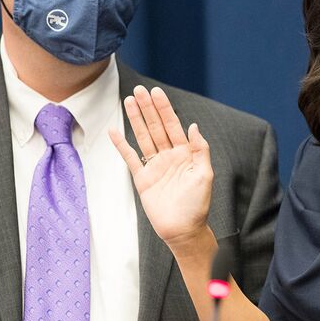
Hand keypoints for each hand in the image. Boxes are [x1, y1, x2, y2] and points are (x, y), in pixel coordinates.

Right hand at [109, 86, 213, 249]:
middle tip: (139, 90)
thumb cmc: (197, 205)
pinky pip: (130, 158)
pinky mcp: (142, 178)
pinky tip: (114, 130)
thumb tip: (193, 126)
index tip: (156, 92)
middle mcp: (169, 156)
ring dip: (136, 119)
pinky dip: (122, 144)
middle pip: (156, 127)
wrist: (183, 230)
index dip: (164, 109)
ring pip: (143, 137)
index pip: (173, 126)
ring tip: (128, 101)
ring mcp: (155, 166)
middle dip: (148, 108)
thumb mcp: (204, 175)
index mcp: (186, 154)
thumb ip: (200, 150)